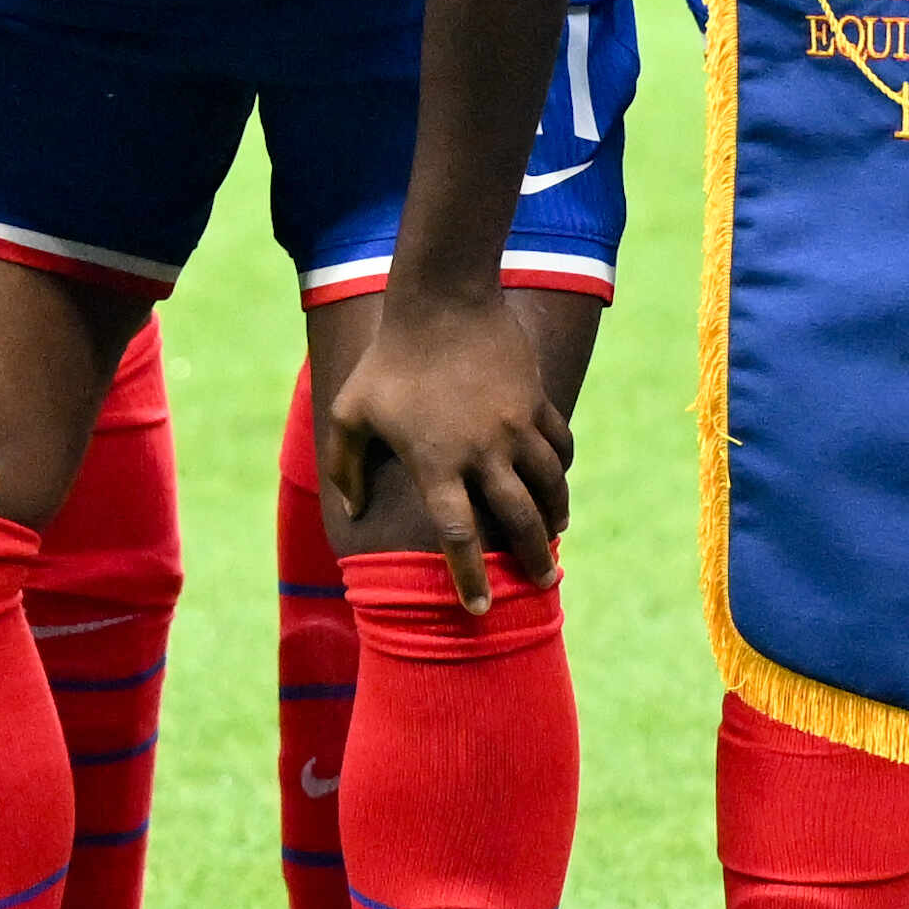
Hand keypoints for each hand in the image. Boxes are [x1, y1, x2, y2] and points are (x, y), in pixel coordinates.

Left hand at [323, 290, 573, 612]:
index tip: (480, 609)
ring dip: (555, 517)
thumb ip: (346, 466)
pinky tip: (557, 480)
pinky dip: (561, 467)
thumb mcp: (351, 411)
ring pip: (549, 486)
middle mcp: (482, 452)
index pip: (457, 535)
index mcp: (436, 463)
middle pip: (518, 521)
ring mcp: (514, 426)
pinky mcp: (535, 401)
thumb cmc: (390, 360)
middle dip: (532, 560)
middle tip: (541, 585)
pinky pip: (558, 444)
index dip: (469, 576)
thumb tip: (351, 512)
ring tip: (555, 537)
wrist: (443, 299)